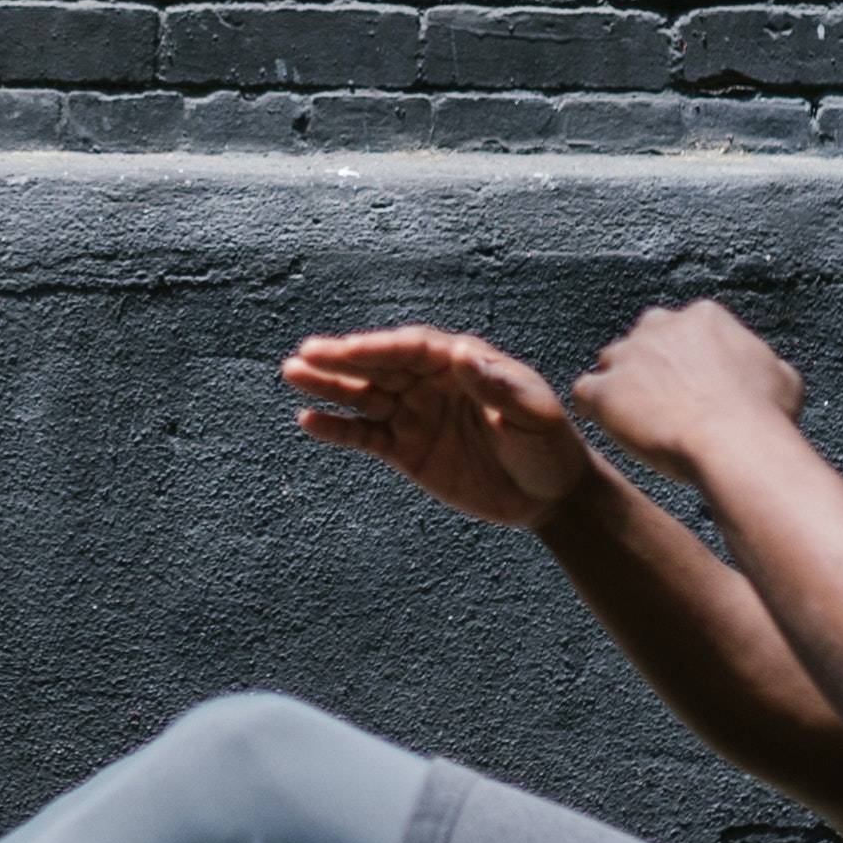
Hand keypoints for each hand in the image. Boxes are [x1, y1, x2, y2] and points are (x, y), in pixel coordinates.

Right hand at [279, 326, 598, 529]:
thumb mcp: (535, 415)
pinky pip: (365, 436)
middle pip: (380, 366)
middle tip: (305, 354)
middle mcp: (431, 383)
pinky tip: (309, 421)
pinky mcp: (405, 449)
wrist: (549, 494)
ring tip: (293, 374)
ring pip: (364, 395)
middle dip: (342, 360)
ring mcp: (414, 415)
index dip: (380, 348)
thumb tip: (461, 355)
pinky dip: (337, 429)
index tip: (349, 349)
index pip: (413, 349)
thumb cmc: (549, 445)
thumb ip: (499, 387)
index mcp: (461, 363)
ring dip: (329, 386)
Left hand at [579, 303, 803, 471]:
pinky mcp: (605, 390)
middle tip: (666, 400)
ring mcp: (628, 356)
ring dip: (622, 386)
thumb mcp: (785, 377)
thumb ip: (764, 363)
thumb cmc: (763, 415)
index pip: (683, 328)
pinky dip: (594, 408)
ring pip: (612, 363)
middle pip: (644, 339)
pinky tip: (609, 425)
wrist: (734, 442)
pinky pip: (585, 392)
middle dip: (650, 365)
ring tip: (638, 418)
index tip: (693, 382)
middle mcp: (661, 327)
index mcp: (704, 317)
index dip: (685, 358)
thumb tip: (769, 369)